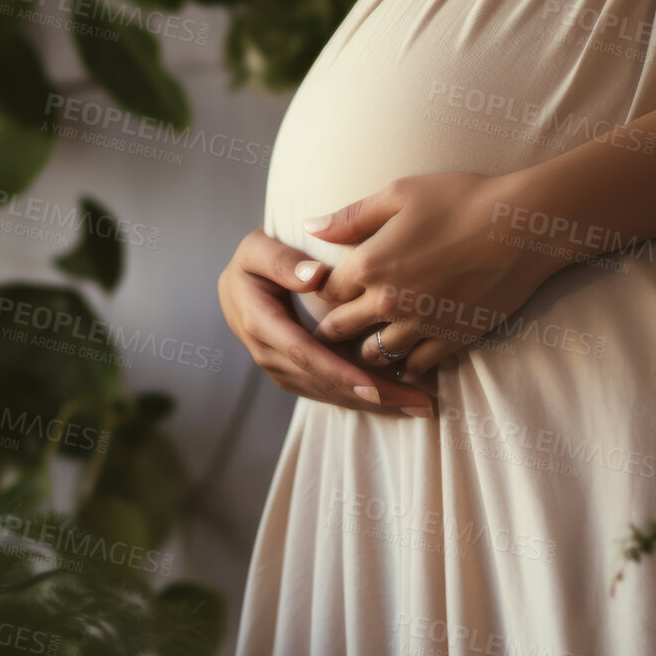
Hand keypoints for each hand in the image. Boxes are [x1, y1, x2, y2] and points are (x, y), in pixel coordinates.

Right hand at [217, 229, 435, 417]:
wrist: (236, 283)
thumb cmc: (251, 262)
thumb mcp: (256, 249)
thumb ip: (282, 260)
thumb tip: (316, 277)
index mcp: (261, 324)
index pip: (306, 354)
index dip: (342, 374)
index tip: (377, 389)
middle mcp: (268, 354)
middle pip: (324, 382)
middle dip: (372, 397)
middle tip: (420, 403)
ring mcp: (279, 369)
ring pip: (328, 393)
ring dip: (372, 403)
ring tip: (417, 405)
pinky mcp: (291, 375)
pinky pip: (326, 391)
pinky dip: (359, 397)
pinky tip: (392, 399)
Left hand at [307, 171, 565, 378]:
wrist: (523, 225)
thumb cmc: (461, 199)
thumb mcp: (399, 194)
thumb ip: (351, 216)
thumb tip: (310, 227)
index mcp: (369, 264)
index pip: (325, 292)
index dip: (323, 292)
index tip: (328, 291)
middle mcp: (388, 302)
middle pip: (341, 329)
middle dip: (334, 329)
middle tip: (334, 329)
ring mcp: (420, 325)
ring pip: (375, 355)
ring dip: (367, 350)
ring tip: (368, 345)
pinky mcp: (452, 339)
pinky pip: (417, 366)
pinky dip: (408, 365)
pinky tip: (407, 359)